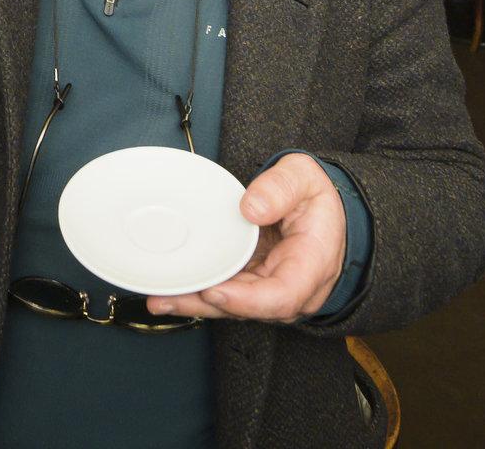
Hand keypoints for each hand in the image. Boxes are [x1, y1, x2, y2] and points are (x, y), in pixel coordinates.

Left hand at [150, 153, 346, 322]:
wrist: (324, 215)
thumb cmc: (315, 199)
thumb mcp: (305, 177)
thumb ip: (281, 186)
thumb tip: (251, 207)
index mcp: (313, 263)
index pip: (284, 295)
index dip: (247, 300)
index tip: (216, 291)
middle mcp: (294, 288)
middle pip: (250, 307)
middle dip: (208, 304)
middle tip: (169, 296)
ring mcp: (272, 291)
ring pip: (235, 307)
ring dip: (197, 304)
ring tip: (160, 298)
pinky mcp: (255, 287)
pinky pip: (229, 296)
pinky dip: (200, 295)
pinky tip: (171, 292)